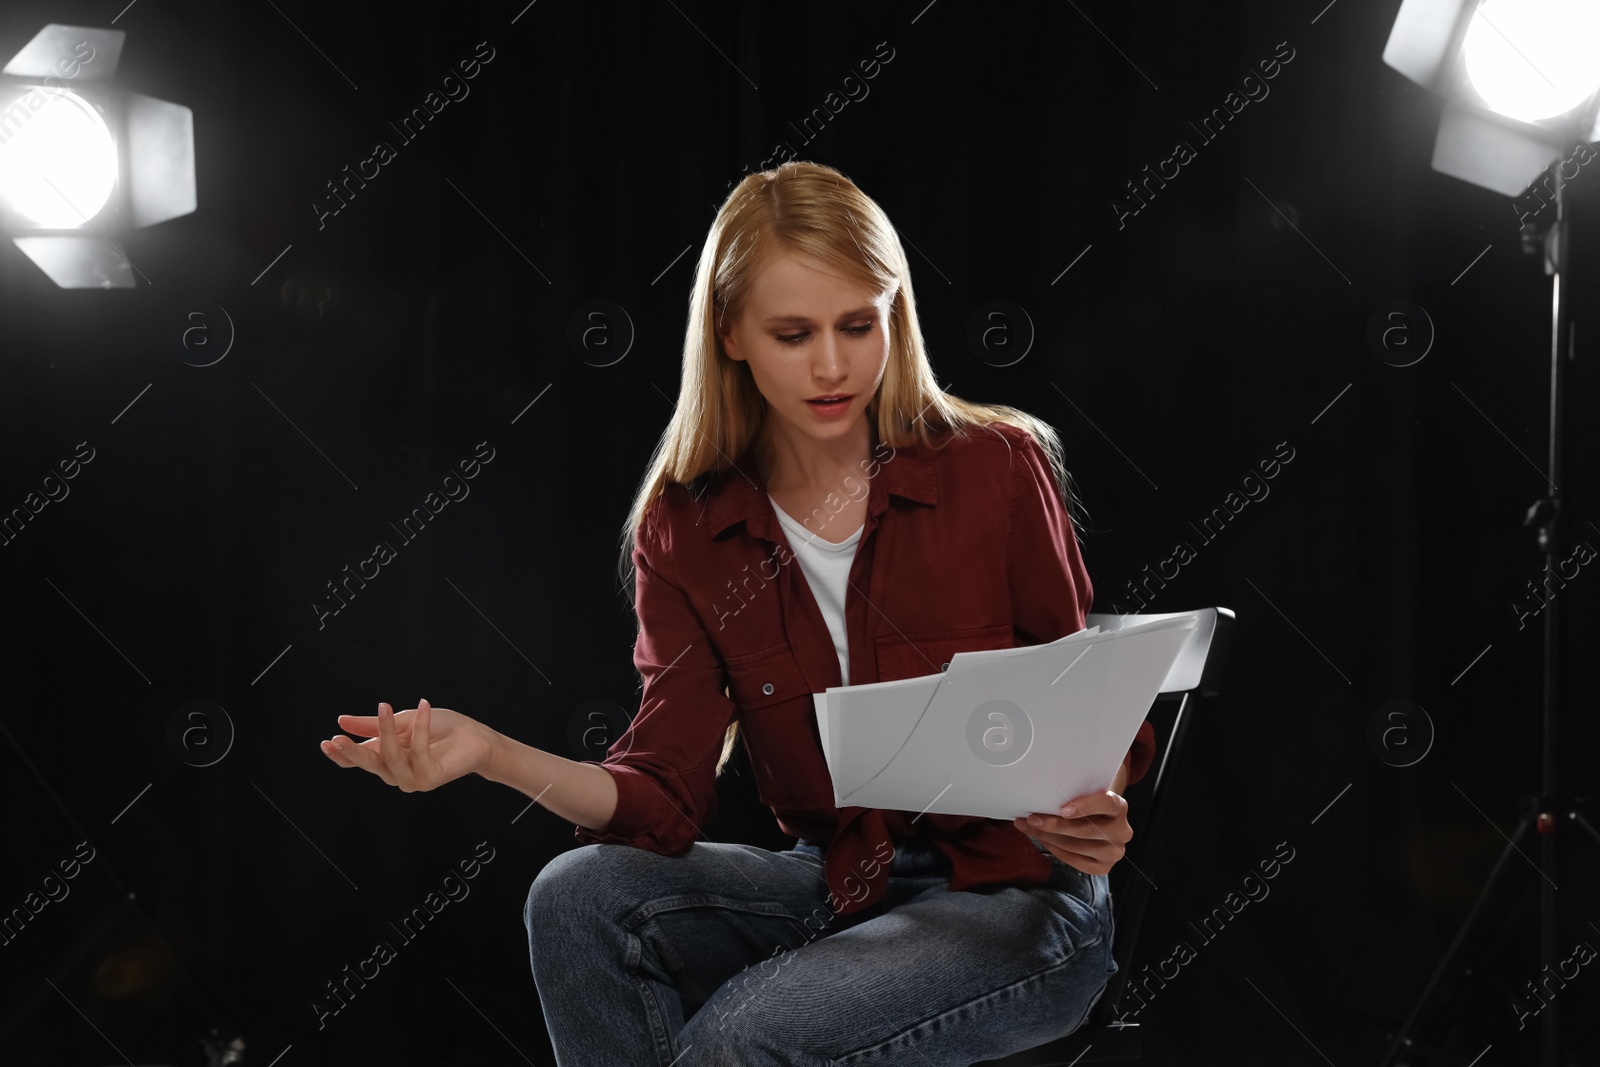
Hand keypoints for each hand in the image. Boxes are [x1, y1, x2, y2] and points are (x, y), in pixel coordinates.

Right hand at [320, 699, 496, 792]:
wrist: (476, 736)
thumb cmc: (442, 727)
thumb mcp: (405, 720)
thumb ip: (376, 724)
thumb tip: (341, 721)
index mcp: (387, 757)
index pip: (359, 760)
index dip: (342, 754)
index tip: (326, 742)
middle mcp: (396, 773)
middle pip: (369, 764)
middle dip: (352, 752)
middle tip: (336, 739)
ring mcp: (412, 779)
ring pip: (391, 758)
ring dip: (387, 732)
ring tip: (385, 707)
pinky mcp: (429, 779)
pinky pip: (418, 752)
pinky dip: (420, 729)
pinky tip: (423, 707)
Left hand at [1013, 789, 1132, 875]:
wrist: (1101, 822)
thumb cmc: (1089, 804)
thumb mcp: (1087, 795)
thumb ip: (1074, 795)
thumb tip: (1041, 799)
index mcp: (1119, 807)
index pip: (1106, 803)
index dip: (1084, 807)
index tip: (1062, 809)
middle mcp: (1121, 831)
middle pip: (1083, 829)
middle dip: (1053, 824)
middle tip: (1031, 818)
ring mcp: (1113, 852)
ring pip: (1074, 846)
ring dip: (1047, 836)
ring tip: (1029, 828)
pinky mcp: (1103, 867)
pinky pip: (1072, 859)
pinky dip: (1053, 849)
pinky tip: (1042, 839)